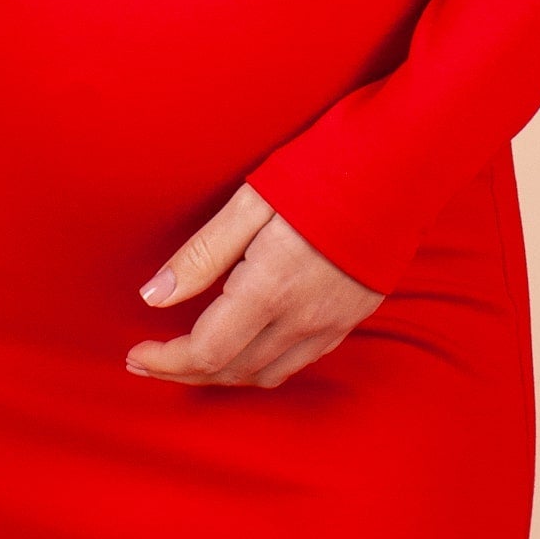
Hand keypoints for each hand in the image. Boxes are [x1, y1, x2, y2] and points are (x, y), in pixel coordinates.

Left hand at [126, 182, 383, 388]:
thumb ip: (202, 254)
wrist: (404, 164)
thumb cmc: (325, 169)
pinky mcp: (352, 318)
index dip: (165, 361)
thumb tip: (153, 297)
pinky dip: (259, 366)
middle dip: (184, 372)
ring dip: (221, 374)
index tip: (135, 354)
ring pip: (265, 374)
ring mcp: (332, 323)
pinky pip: (298, 362)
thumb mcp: (252, 200)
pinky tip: (244, 346)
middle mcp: (302, 319)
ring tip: (187, 358)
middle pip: (232, 371)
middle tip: (147, 361)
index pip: (206, 351)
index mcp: (271, 289)